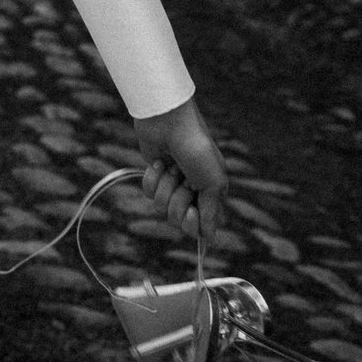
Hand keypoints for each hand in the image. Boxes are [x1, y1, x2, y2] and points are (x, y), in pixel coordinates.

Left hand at [132, 97, 227, 241]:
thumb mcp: (212, 182)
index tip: (192, 211)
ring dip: (165, 188)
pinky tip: (158, 164)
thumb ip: (211, 212)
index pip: (203, 226)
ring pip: (162, 208)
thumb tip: (210, 239)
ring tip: (171, 169)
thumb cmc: (196, 149)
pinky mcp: (155, 176)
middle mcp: (193, 192)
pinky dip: (152, 179)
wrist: (169, 122)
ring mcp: (173, 184)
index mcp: (213, 194)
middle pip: (180, 219)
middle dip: (178, 201)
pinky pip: (149, 192)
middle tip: (183, 183)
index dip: (195, 224)